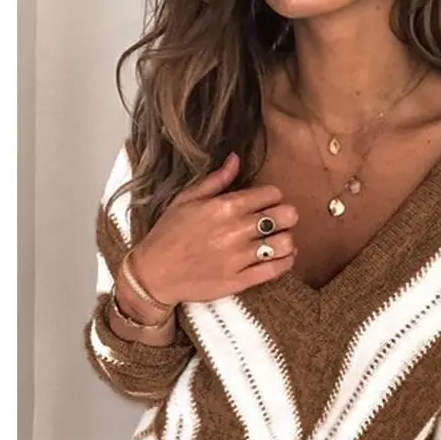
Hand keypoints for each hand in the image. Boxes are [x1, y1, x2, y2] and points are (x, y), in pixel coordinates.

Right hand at [129, 153, 298, 304]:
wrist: (153, 274)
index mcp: (225, 206)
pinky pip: (276, 270)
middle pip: (285, 216)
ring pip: (284, 243)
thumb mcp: (186, 200)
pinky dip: (285, 262)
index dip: (274, 197)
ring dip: (287, 240)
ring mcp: (239, 257)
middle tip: (280, 220)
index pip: (271, 193)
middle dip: (287, 216)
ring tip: (280, 240)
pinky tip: (281, 257)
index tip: (268, 203)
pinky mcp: (240, 280)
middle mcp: (235, 230)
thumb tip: (236, 159)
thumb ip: (216, 180)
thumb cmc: (168, 234)